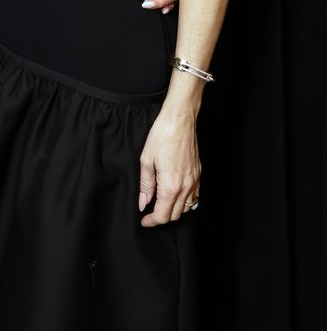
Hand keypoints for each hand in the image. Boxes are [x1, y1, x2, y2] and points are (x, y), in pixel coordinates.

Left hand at [138, 111, 200, 226]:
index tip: (144, 221)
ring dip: (174, 211)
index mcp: (170, 186)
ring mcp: (194, 180)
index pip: (163, 215)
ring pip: (186, 208)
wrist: (179, 120)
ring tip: (161, 205)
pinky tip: (176, 195)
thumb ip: (145, 185)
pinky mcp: (198, 174)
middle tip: (150, 213)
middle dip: (162, 218)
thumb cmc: (161, 136)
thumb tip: (143, 203)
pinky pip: (194, 196)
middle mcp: (185, 186)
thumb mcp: (146, 160)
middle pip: (175, 215)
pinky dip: (185, 201)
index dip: (152, 221)